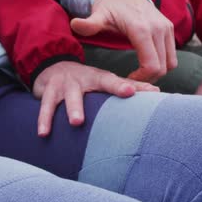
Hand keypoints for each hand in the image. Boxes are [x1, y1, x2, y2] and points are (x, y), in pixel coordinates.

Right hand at [32, 61, 158, 136]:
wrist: (53, 67)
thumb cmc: (87, 80)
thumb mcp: (105, 80)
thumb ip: (128, 87)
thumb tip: (157, 91)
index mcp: (100, 77)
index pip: (115, 81)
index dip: (125, 86)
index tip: (138, 91)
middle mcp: (84, 78)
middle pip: (95, 84)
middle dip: (113, 89)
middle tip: (124, 95)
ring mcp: (66, 84)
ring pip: (69, 97)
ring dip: (72, 109)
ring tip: (76, 122)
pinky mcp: (49, 92)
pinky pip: (45, 107)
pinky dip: (44, 120)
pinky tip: (44, 134)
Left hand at [71, 0, 176, 82]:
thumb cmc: (109, 6)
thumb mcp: (98, 14)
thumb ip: (89, 24)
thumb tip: (74, 24)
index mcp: (141, 29)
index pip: (152, 65)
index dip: (141, 78)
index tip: (127, 79)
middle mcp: (158, 28)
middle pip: (162, 67)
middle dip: (148, 78)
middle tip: (132, 80)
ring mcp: (166, 28)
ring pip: (170, 63)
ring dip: (158, 72)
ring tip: (140, 73)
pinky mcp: (169, 28)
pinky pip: (172, 54)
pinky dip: (163, 63)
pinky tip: (147, 63)